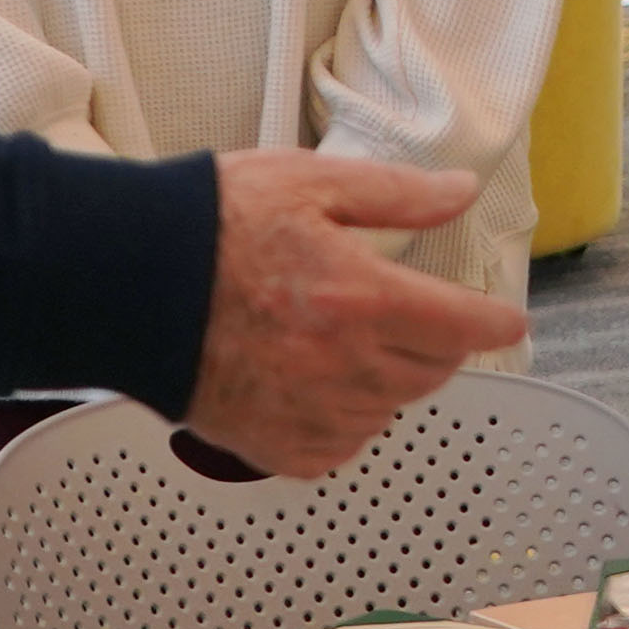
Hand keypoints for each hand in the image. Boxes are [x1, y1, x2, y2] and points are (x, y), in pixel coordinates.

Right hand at [183, 152, 507, 476]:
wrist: (124, 284)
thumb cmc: (208, 226)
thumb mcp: (311, 182)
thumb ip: (396, 194)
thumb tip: (458, 194)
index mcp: (361, 298)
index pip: (465, 327)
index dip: (495, 322)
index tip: (505, 320)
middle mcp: (343, 366)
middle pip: (432, 371)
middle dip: (435, 342)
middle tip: (406, 312)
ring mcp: (309, 412)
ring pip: (389, 408)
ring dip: (386, 377)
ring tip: (344, 337)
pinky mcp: (274, 446)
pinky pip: (341, 445)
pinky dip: (343, 418)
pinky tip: (315, 379)